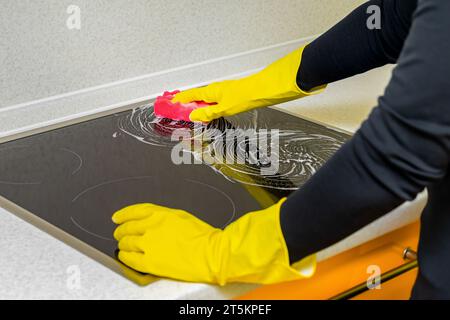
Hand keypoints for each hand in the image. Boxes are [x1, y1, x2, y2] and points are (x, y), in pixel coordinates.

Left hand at [112, 200, 315, 284]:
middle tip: (118, 232)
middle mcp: (152, 227)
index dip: (123, 214)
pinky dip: (125, 257)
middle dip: (121, 230)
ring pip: (127, 242)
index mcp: (161, 214)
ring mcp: (150, 245)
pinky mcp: (151, 262)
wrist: (211, 253)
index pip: (135, 211)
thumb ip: (164, 217)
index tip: (117, 217)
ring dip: (122, 243)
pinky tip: (124, 256)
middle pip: (128, 227)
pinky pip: (130, 259)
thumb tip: (152, 221)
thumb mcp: (182, 217)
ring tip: (122, 245)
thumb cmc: (203, 236)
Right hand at [172, 46, 323, 121]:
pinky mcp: (230, 97)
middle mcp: (216, 91)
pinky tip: (208, 114)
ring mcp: (223, 93)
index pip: (190, 96)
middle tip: (175, 111)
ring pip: (205, 100)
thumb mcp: (224, 108)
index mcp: (211, 92)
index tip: (169, 104)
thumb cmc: (246, 97)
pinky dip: (206, 108)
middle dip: (185, 104)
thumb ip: (208, 113)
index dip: (179, 100)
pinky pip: (213, 102)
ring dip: (196, 107)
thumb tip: (193, 116)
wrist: (264, 91)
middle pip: (196, 98)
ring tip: (189, 115)